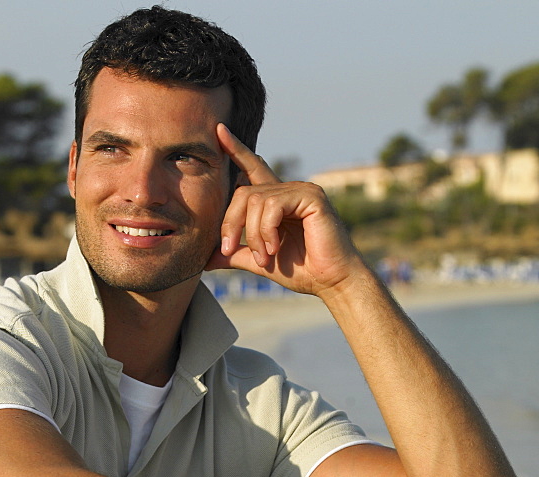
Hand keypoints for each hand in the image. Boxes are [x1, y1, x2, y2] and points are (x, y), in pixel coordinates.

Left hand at [205, 124, 368, 297]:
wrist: (332, 282)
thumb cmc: (302, 271)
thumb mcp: (260, 261)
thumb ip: (236, 254)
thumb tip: (206, 259)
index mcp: (277, 201)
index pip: (253, 170)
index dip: (237, 151)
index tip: (218, 132)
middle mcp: (289, 190)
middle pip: (243, 192)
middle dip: (231, 222)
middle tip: (230, 249)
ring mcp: (301, 190)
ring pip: (256, 200)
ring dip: (253, 234)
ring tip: (264, 256)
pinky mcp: (311, 196)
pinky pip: (273, 205)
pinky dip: (267, 229)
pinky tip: (273, 247)